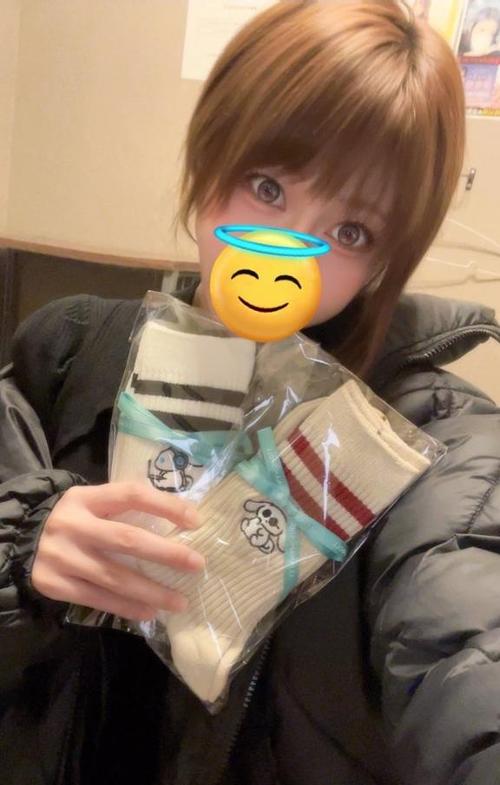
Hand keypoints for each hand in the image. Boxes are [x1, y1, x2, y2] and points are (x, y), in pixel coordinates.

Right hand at [32, 482, 203, 620]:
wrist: (20, 541)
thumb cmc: (74, 521)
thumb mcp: (91, 504)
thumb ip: (124, 508)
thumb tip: (179, 523)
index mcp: (85, 498)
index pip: (131, 494)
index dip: (165, 505)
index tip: (195, 520)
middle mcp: (72, 525)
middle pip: (127, 539)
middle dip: (166, 553)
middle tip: (197, 564)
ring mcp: (62, 557)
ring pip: (114, 577)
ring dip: (151, 591)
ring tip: (180, 601)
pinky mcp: (54, 584)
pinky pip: (97, 599)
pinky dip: (126, 608)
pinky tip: (149, 612)